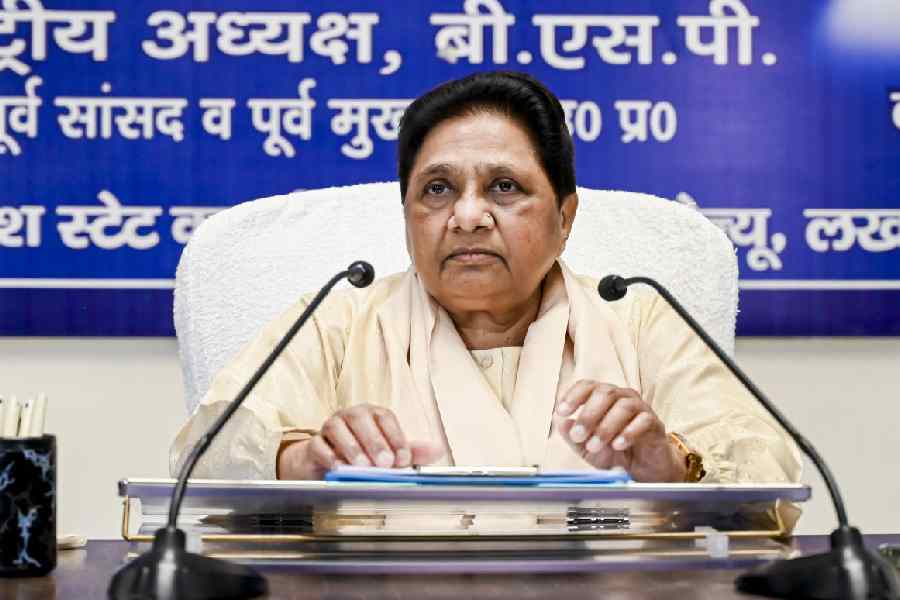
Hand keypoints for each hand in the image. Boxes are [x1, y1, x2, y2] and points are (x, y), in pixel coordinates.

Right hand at [277, 404, 443, 479]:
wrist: (327, 464)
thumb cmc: (364, 456)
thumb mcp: (389, 454)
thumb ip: (411, 452)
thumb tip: (438, 450)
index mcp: (372, 415)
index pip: (385, 417)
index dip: (396, 437)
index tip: (404, 459)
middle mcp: (351, 416)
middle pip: (361, 418)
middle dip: (375, 441)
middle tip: (385, 463)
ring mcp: (330, 427)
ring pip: (338, 428)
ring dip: (352, 447)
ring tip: (362, 466)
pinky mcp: (313, 443)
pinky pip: (318, 445)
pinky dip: (329, 456)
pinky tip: (339, 468)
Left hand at [555, 380, 685, 482]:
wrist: (643, 471)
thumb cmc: (614, 454)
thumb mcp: (587, 449)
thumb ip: (573, 437)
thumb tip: (561, 423)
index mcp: (603, 398)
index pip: (588, 385)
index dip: (573, 396)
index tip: (561, 411)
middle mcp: (622, 397)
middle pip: (605, 393)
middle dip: (588, 415)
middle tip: (578, 435)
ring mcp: (640, 408)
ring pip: (624, 406)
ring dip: (606, 427)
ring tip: (595, 445)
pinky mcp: (655, 423)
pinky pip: (643, 420)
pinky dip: (628, 433)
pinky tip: (618, 445)